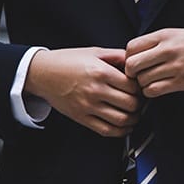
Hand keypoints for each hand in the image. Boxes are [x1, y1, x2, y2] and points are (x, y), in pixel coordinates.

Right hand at [25, 47, 141, 136]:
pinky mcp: (81, 117)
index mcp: (100, 72)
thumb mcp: (94, 52)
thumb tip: (135, 61)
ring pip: (121, 120)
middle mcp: (95, 90)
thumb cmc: (67, 61)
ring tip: (134, 114)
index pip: (132, 86)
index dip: (141, 88)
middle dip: (139, 104)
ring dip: (133, 119)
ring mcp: (88, 106)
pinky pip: (106, 130)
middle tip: (140, 101)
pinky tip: (124, 126)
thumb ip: (117, 55)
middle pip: (130, 104)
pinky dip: (120, 131)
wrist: (42, 73)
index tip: (140, 88)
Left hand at [125, 27, 183, 97]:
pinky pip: (155, 91)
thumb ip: (157, 43)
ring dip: (143, 85)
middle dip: (132, 73)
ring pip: (142, 81)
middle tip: (140, 75)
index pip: (131, 47)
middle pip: (132, 65)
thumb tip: (135, 55)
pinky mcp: (183, 81)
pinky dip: (152, 92)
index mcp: (165, 35)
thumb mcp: (178, 33)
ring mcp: (175, 66)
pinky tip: (159, 88)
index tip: (136, 63)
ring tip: (152, 82)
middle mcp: (168, 49)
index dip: (128, 58)